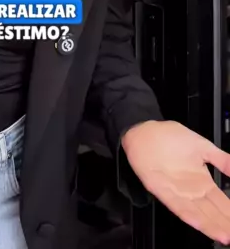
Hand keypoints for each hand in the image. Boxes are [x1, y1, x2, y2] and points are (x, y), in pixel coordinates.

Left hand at [121, 120, 229, 243]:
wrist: (146, 131)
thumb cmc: (171, 137)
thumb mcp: (203, 147)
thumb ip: (222, 159)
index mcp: (202, 181)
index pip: (220, 201)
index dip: (229, 213)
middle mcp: (191, 190)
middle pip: (211, 211)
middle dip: (223, 223)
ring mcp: (177, 192)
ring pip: (196, 213)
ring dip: (209, 225)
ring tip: (223, 235)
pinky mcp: (161, 190)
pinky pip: (176, 205)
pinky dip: (187, 214)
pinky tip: (197, 222)